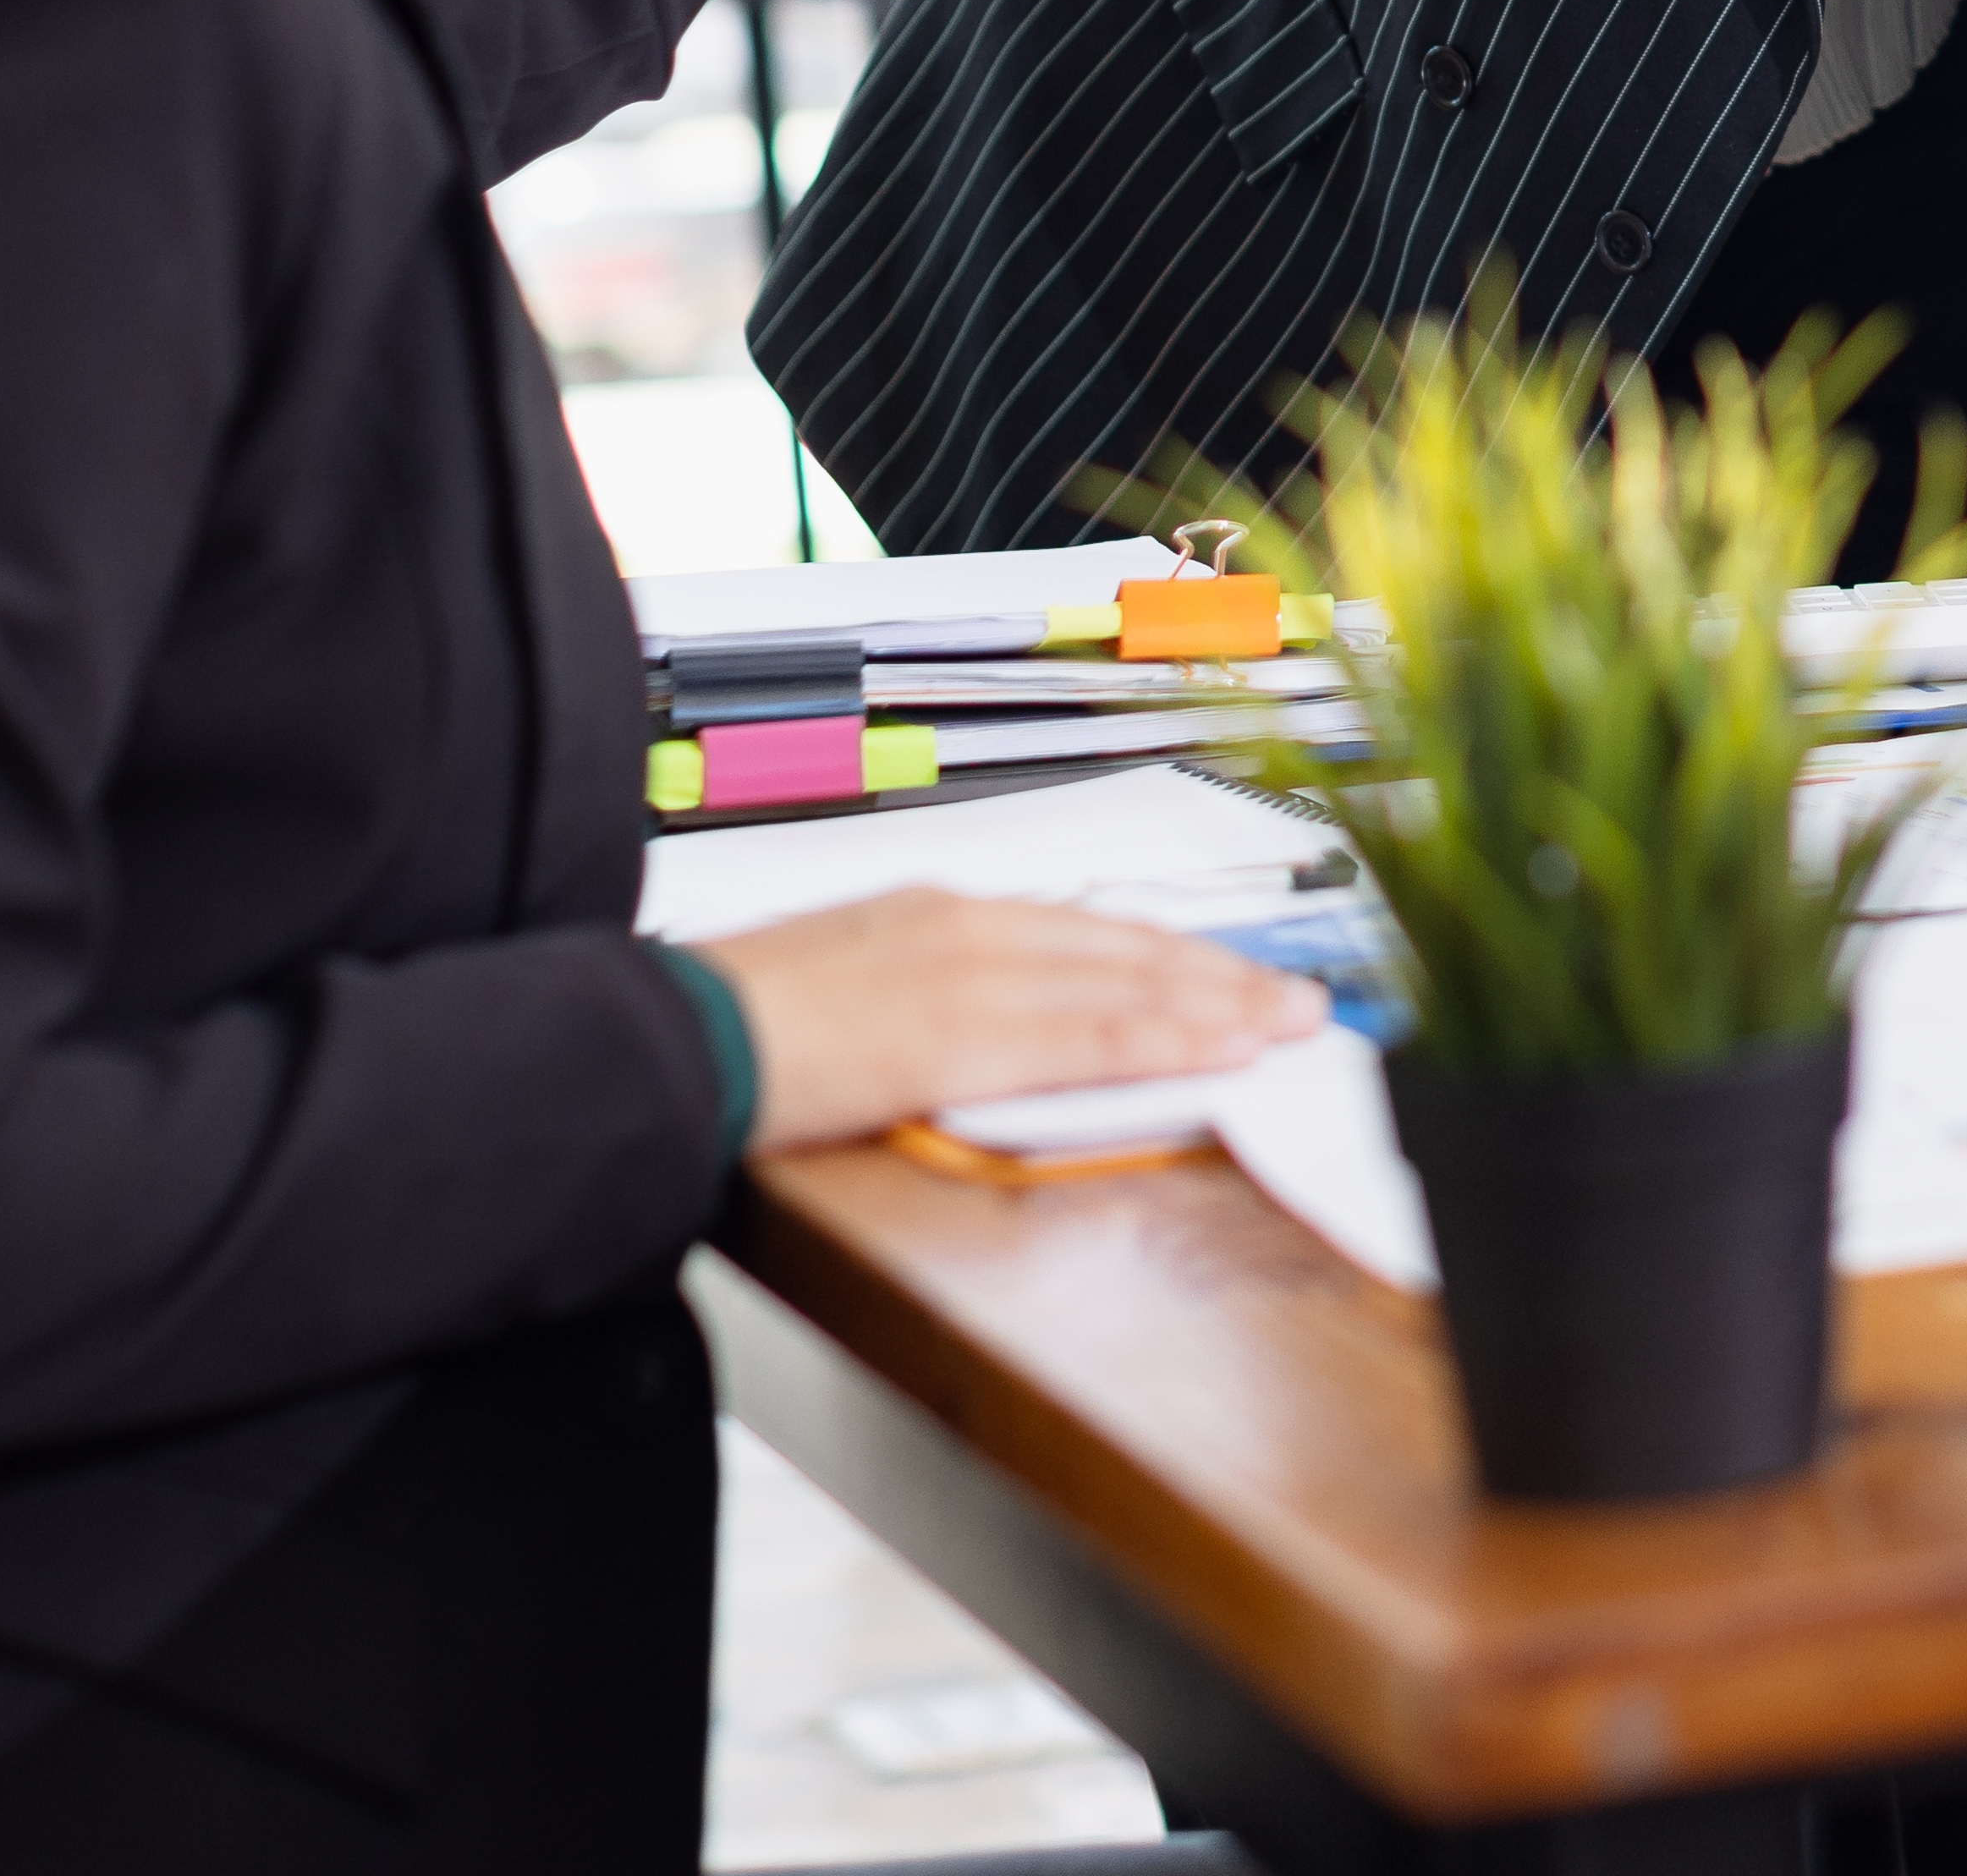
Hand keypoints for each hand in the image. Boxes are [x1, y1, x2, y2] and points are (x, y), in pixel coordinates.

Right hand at [689, 890, 1319, 1156]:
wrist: (667, 1036)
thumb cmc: (736, 1025)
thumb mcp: (850, 988)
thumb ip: (924, 1000)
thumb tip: (980, 1030)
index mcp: (942, 916)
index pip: (1086, 932)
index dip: (1170, 955)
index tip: (1230, 975)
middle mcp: (971, 931)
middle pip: (1126, 949)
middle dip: (1221, 975)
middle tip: (1300, 998)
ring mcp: (971, 980)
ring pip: (1128, 986)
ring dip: (1220, 1005)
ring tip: (1291, 1024)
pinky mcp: (961, 1040)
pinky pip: (1090, 1039)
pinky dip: (1167, 1040)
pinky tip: (1223, 1050)